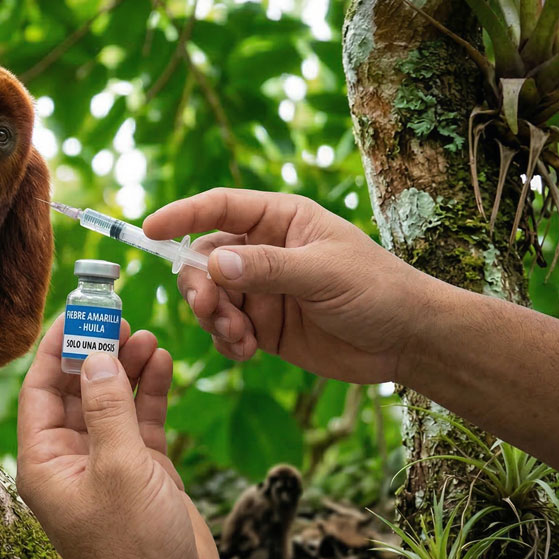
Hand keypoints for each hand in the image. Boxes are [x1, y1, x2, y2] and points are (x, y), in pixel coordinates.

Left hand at [17, 317, 220, 558]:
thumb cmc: (135, 549)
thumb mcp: (119, 468)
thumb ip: (108, 407)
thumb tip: (97, 355)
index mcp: (43, 461)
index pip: (39, 389)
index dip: (56, 346)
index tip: (77, 308)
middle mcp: (69, 458)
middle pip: (75, 388)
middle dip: (95, 350)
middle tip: (117, 313)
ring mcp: (106, 463)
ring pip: (110, 399)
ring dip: (125, 365)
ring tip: (145, 332)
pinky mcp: (140, 470)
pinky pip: (139, 418)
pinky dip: (149, 390)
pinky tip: (161, 359)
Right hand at [143, 188, 427, 383]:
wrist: (408, 342)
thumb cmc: (378, 290)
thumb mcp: (323, 273)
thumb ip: (267, 268)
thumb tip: (212, 264)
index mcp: (280, 220)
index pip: (219, 208)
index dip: (182, 215)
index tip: (150, 230)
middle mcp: (264, 251)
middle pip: (204, 259)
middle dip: (199, 285)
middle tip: (209, 309)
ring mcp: (261, 290)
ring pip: (210, 297)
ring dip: (213, 318)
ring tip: (239, 337)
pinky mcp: (263, 326)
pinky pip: (224, 330)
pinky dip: (226, 341)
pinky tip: (247, 351)